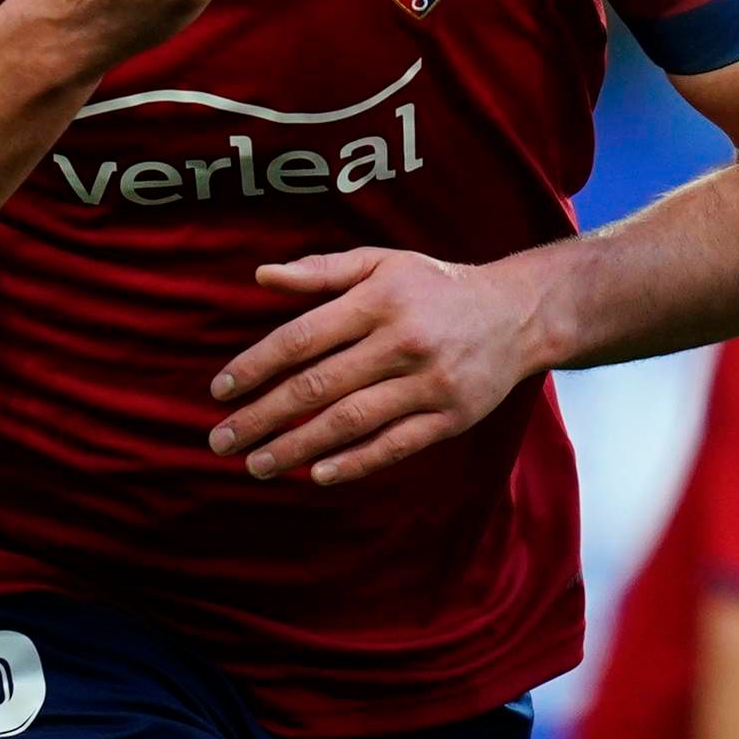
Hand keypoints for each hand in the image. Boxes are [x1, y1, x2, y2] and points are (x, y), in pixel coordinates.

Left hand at [209, 248, 548, 484]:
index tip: (220, 391)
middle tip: (220, 440)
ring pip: (350, 421)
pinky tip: (315, 474)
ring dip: (296, 446)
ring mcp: (429, 383)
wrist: (518, 314)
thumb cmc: (435, 286)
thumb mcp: (381, 264)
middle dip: (262, 416)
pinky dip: (354, 462)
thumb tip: (260, 277)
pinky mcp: (451, 417)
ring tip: (256, 464)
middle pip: (317, 386)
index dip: (256, 365)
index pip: (301, 337)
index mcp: (378, 300)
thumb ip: (321, 271)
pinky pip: (394, 445)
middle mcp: (402, 341)